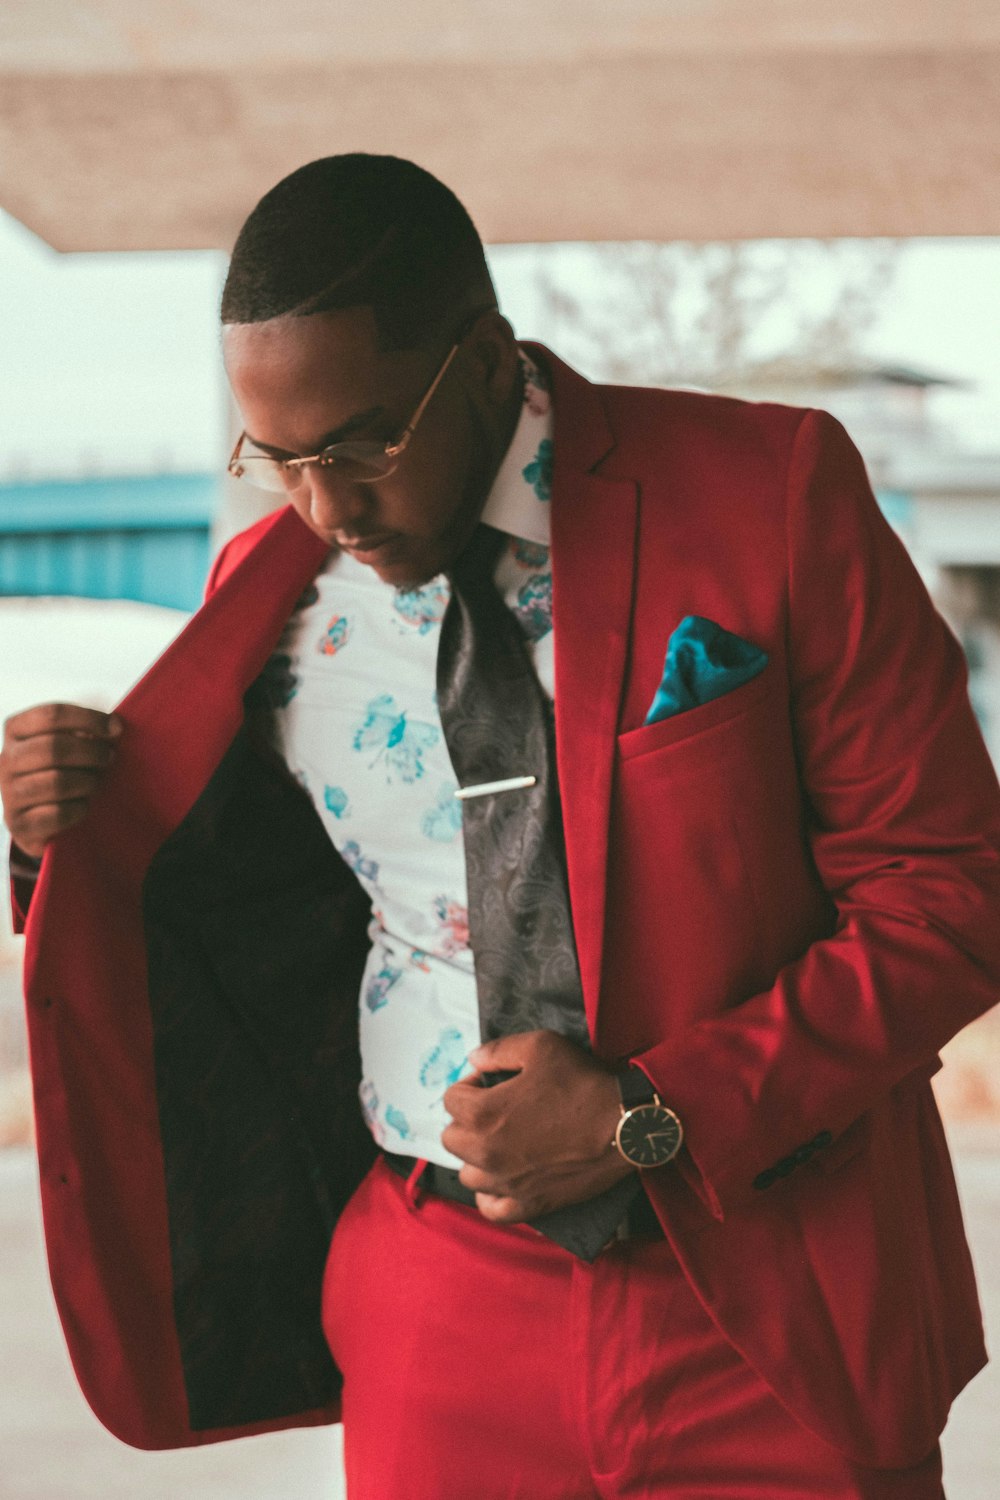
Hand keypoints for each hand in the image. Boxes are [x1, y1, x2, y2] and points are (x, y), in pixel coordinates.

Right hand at [0, 704, 122, 857]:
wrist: (40, 819)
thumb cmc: (62, 772)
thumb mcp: (68, 745)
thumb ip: (85, 732)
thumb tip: (113, 727)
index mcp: (17, 731)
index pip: (50, 715)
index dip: (88, 719)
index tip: (116, 729)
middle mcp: (7, 760)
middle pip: (53, 747)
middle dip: (91, 752)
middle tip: (110, 758)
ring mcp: (10, 793)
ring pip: (56, 782)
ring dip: (87, 782)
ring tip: (95, 783)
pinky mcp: (20, 824)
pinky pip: (57, 813)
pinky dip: (79, 809)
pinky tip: (83, 806)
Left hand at [441, 1029, 633, 1223]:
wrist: (624, 1125)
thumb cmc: (583, 1083)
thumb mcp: (540, 1047)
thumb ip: (498, 1051)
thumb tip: (473, 1060)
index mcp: (483, 1113)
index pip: (451, 1099)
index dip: (470, 1085)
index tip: (491, 1083)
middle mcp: (486, 1152)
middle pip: (452, 1137)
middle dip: (468, 1120)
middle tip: (496, 1109)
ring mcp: (506, 1183)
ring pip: (467, 1173)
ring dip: (476, 1156)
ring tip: (501, 1141)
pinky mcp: (528, 1204)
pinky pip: (490, 1208)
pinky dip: (490, 1195)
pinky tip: (502, 1177)